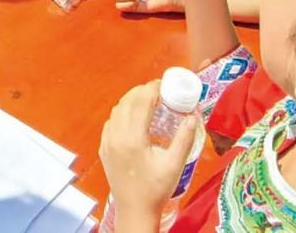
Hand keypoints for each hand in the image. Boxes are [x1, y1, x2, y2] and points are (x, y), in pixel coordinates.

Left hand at [99, 81, 200, 223]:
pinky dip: (122, 113)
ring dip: (131, 101)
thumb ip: (184, 139)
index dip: (152, 88)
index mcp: (133, 138)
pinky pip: (111, 122)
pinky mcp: (103, 148)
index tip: (164, 84)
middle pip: (127, 101)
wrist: (135, 210)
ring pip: (116, 110)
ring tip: (148, 102)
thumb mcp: (174, 165)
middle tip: (158, 91)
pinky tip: (134, 118)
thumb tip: (192, 116)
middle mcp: (116, 136)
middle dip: (142, 91)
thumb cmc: (156, 189)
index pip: (141, 102)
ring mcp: (107, 142)